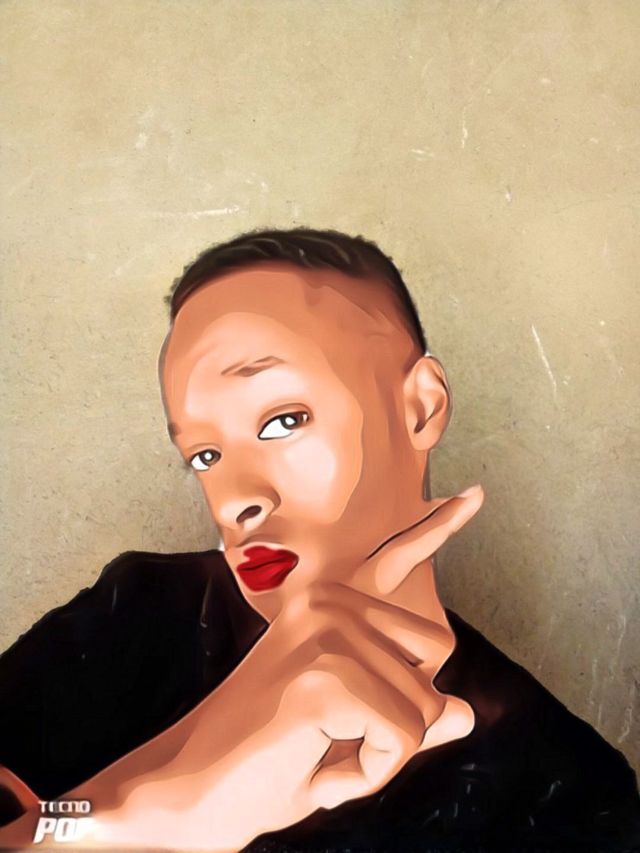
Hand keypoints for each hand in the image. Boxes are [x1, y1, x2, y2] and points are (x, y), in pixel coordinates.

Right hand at [99, 483, 484, 850]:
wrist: (189, 795)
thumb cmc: (267, 762)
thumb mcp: (347, 730)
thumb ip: (404, 710)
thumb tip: (465, 713)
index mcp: (328, 602)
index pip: (396, 559)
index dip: (438, 527)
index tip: (475, 495)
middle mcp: (328, 601)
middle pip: (434, 663)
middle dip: (398, 724)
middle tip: (329, 738)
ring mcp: (327, 633)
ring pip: (423, 710)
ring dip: (379, 756)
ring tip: (314, 752)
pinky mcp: (325, 678)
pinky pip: (402, 739)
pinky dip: (368, 774)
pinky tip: (315, 770)